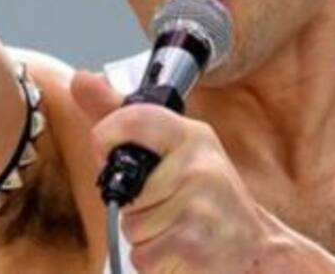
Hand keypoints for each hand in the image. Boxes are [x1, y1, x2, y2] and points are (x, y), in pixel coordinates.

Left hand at [72, 70, 274, 272]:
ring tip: (180, 230)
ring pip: (132, 226)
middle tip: (168, 207)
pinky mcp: (192, 243)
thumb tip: (81, 79)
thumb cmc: (208, 200)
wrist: (253, 248)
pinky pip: (143, 256)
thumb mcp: (174, 151)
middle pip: (123, 190)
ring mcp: (197, 203)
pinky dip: (157, 262)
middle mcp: (197, 164)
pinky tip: (183, 251)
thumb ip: (124, 119)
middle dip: (136, 208)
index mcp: (191, 135)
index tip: (110, 151)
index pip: (133, 119)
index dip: (107, 137)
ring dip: (148, 237)